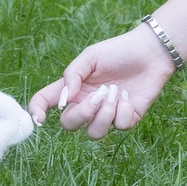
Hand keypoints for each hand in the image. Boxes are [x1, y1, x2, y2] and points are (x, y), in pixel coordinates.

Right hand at [27, 26, 174, 138]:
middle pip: (69, 124)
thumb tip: (63, 100)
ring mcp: (106, 114)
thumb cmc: (118, 51)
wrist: (150, 53)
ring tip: (115, 93)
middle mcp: (86, 104)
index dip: (36, 112)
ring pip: (94, 133)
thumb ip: (72, 75)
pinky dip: (124, 111)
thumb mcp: (90, 56)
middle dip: (81, 114)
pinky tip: (129, 96)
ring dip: (104, 114)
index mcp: (73, 88)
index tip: (39, 119)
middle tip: (97, 96)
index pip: (46, 102)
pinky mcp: (127, 119)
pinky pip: (119, 126)